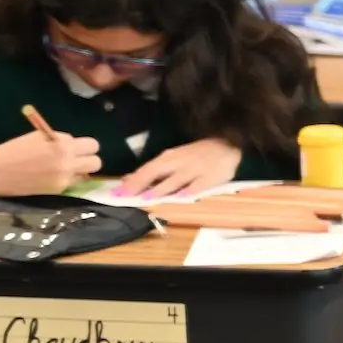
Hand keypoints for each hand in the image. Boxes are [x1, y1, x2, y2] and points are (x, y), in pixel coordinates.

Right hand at [0, 129, 102, 196]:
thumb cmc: (16, 149)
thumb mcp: (40, 137)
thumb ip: (61, 140)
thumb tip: (75, 144)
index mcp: (63, 146)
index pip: (93, 145)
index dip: (86, 146)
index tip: (77, 146)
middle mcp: (68, 164)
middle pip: (96, 162)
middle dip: (88, 159)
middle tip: (76, 157)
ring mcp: (64, 179)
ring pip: (86, 175)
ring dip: (79, 171)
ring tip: (64, 167)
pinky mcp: (57, 190)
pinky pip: (73, 183)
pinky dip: (68, 179)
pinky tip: (54, 175)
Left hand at [115, 138, 244, 200]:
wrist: (227, 143)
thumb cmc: (197, 154)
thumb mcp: (173, 159)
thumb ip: (153, 171)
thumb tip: (127, 180)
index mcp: (169, 158)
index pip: (146, 169)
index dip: (131, 181)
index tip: (115, 193)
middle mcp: (179, 162)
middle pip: (156, 172)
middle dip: (140, 184)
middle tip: (125, 196)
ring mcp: (196, 169)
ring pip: (176, 179)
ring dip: (161, 188)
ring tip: (148, 198)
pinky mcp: (212, 176)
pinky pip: (200, 184)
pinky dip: (190, 190)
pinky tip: (182, 197)